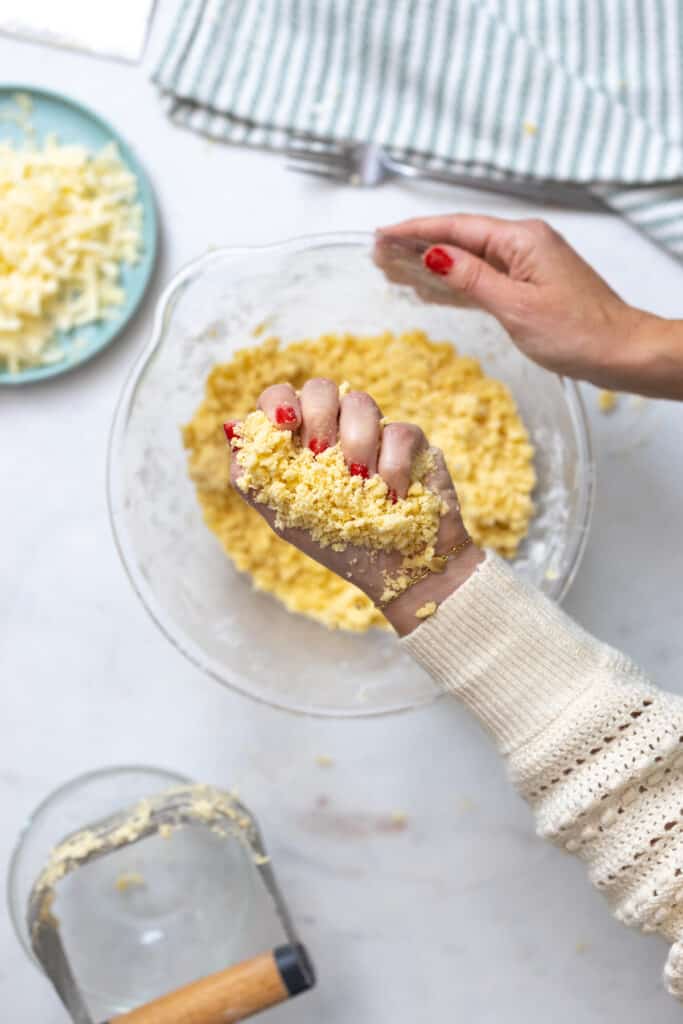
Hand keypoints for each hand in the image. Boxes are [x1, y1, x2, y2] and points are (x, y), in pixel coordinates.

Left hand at [227, 379, 482, 635]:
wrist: (400, 574)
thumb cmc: (340, 545)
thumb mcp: (285, 517)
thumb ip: (252, 477)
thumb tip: (231, 428)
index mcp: (301, 443)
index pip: (281, 398)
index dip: (279, 401)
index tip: (285, 425)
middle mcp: (336, 430)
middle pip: (321, 389)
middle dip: (318, 417)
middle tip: (321, 454)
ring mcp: (375, 433)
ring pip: (361, 402)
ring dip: (357, 444)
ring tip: (360, 484)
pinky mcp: (412, 443)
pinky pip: (400, 431)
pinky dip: (393, 466)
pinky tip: (392, 496)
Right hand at [376, 214, 682, 398]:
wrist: (621, 351)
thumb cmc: (577, 332)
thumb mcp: (516, 307)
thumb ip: (472, 279)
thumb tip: (434, 254)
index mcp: (522, 240)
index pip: (457, 228)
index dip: (416, 231)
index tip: (382, 235)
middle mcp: (523, 244)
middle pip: (459, 239)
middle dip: (416, 245)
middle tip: (377, 253)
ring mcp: (526, 265)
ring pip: (467, 259)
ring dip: (430, 264)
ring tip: (391, 270)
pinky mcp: (529, 286)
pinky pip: (482, 278)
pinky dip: (454, 283)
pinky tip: (429, 289)